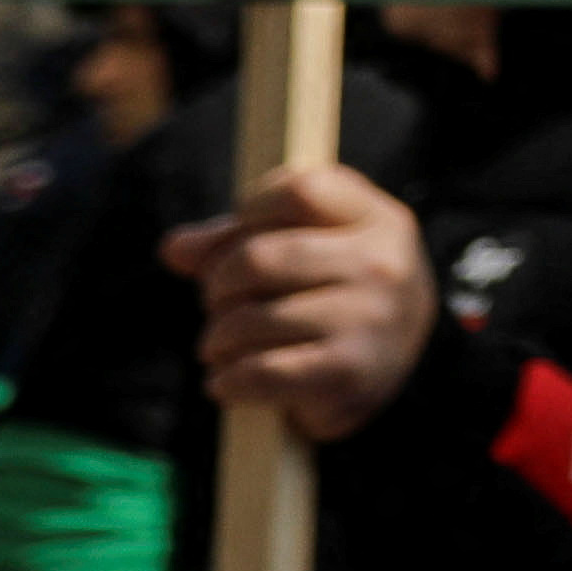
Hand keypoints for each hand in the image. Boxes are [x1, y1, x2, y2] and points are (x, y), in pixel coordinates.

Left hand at [166, 160, 432, 439]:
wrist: (395, 369)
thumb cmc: (338, 295)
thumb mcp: (310, 249)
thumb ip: (242, 238)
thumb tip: (175, 249)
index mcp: (378, 219)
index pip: (298, 190)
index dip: (249, 212)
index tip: (239, 239)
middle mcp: (382, 263)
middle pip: (258, 257)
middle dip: (217, 284)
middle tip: (218, 303)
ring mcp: (370, 319)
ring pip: (249, 319)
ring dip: (217, 339)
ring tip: (222, 346)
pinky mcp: (348, 373)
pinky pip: (261, 372)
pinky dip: (228, 380)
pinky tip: (226, 380)